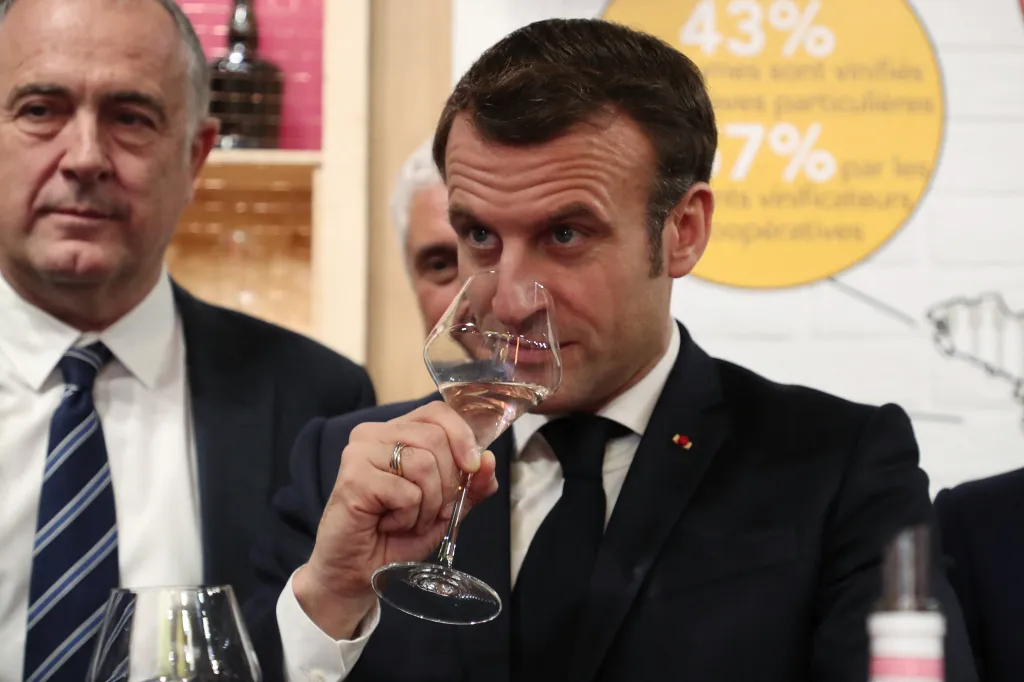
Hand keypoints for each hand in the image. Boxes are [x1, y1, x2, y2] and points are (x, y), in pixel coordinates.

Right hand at [293, 401, 498, 637]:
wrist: (359, 572)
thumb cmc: (397, 537)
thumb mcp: (446, 507)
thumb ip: (471, 484)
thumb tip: (488, 461)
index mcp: (397, 432)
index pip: (437, 413)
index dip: (462, 437)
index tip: (472, 468)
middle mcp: (375, 434)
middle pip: (435, 438)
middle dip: (446, 484)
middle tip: (429, 510)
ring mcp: (360, 452)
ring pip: (424, 464)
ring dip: (428, 505)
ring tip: (407, 519)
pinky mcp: (354, 477)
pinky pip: (407, 492)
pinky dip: (408, 517)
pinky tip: (388, 524)